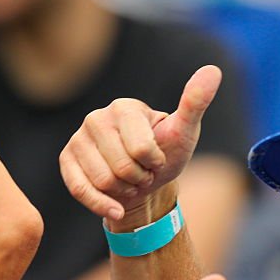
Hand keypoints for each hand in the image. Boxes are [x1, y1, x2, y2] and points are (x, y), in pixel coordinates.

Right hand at [59, 66, 222, 220]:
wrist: (143, 179)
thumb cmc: (165, 152)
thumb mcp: (184, 131)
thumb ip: (195, 103)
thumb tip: (213, 70)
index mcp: (124, 107)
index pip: (141, 149)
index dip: (154, 163)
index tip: (157, 159)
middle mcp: (96, 118)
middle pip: (121, 168)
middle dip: (138, 179)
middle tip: (143, 173)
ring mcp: (78, 139)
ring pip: (103, 182)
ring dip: (123, 191)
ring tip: (129, 181)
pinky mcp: (66, 160)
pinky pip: (80, 190)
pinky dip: (102, 205)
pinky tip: (116, 209)